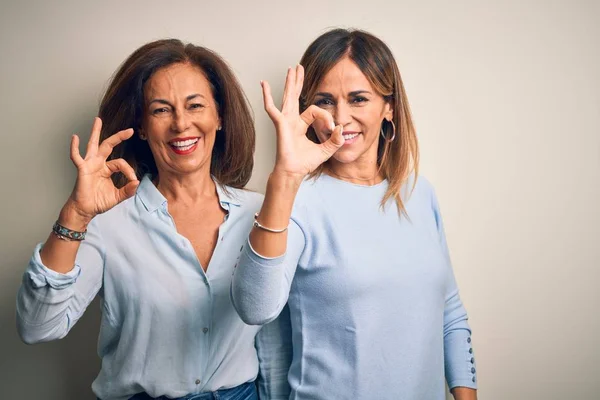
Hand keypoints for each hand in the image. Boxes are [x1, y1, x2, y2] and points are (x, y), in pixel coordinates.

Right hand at [61, 117, 138, 226]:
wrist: (85, 210)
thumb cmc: (98, 202)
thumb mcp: (118, 196)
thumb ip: (128, 190)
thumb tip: (137, 182)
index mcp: (107, 168)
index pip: (121, 163)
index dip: (129, 170)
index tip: (133, 181)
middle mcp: (98, 163)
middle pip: (108, 145)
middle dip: (119, 137)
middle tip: (130, 130)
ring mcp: (89, 165)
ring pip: (93, 145)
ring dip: (95, 132)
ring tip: (98, 120)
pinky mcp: (82, 169)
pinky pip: (76, 157)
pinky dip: (74, 147)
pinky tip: (75, 137)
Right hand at [261, 65, 344, 179]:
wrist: (294, 172)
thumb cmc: (305, 162)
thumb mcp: (326, 149)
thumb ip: (335, 140)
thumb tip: (340, 129)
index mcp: (301, 124)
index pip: (316, 111)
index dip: (327, 117)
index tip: (332, 128)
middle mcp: (292, 120)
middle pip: (296, 96)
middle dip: (298, 81)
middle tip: (299, 68)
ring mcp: (285, 121)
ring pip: (288, 97)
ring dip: (290, 83)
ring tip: (291, 69)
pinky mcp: (280, 124)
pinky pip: (272, 108)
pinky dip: (267, 96)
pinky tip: (264, 84)